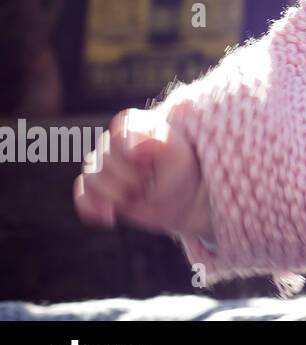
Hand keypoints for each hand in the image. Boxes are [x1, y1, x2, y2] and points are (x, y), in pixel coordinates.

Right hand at [73, 104, 212, 240]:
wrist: (183, 198)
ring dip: (115, 195)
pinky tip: (110, 218)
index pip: (117, 135)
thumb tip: (130, 146)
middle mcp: (113, 142)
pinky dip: (92, 208)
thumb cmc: (182, 171)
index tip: (146, 163)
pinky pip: (82, 196)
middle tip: (150, 182)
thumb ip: (156, 144)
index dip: (129, 153)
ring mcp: (103, 166)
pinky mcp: (97, 188)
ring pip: (91, 179)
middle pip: (103, 161)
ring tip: (138, 196)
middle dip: (128, 178)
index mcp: (134, 126)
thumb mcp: (178, 157)